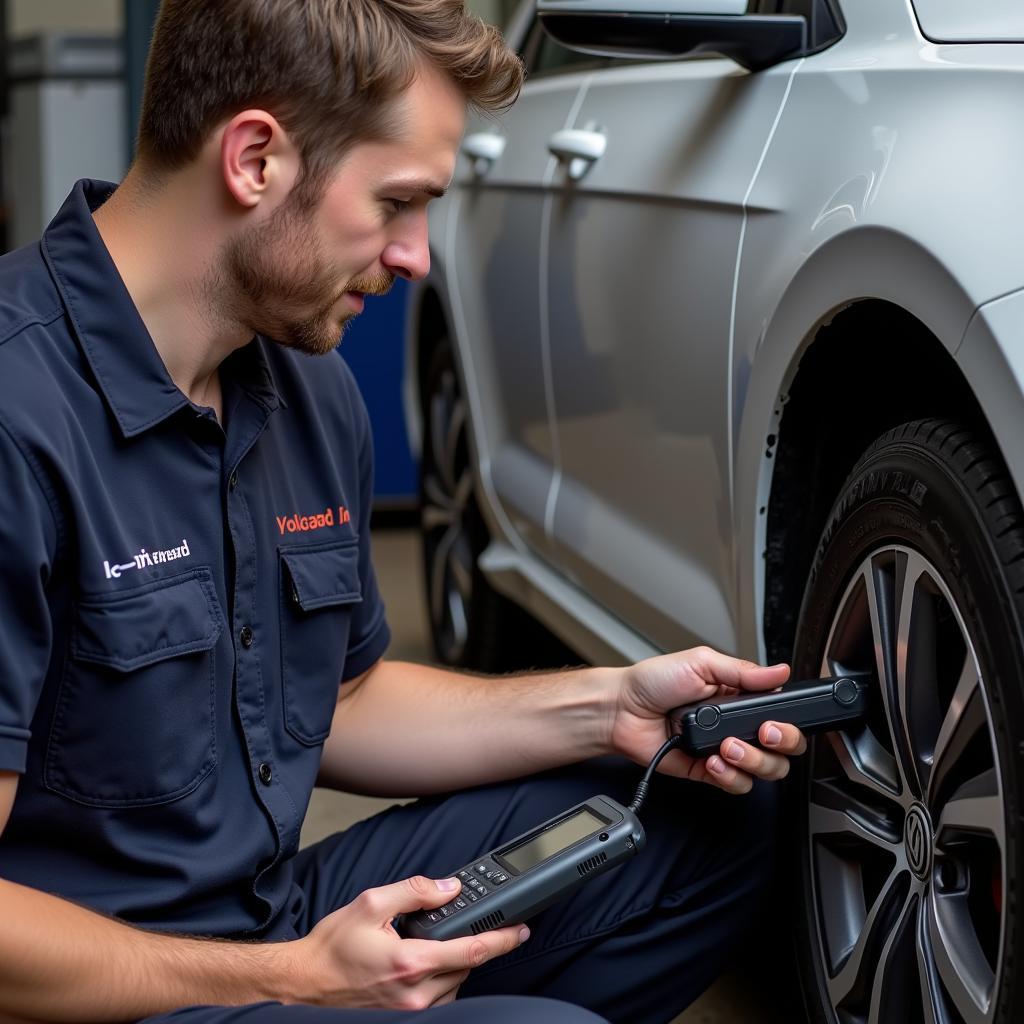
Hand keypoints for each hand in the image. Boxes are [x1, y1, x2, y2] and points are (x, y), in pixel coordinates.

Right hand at [292, 875, 527, 1009]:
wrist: (304, 984)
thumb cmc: (333, 947)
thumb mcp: (371, 903)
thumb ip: (416, 890)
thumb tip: (449, 888)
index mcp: (410, 962)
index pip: (470, 951)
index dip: (502, 939)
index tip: (522, 929)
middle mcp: (415, 993)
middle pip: (467, 968)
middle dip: (473, 945)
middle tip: (472, 925)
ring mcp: (410, 1010)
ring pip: (455, 985)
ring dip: (456, 964)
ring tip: (437, 944)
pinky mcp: (404, 1018)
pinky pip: (439, 999)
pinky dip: (442, 979)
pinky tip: (427, 963)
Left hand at [612, 646, 806, 793]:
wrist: (622, 709)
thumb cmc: (653, 681)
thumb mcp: (700, 663)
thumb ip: (742, 671)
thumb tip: (780, 670)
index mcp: (739, 696)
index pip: (781, 715)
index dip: (787, 723)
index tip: (774, 722)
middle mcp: (736, 725)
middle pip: (782, 748)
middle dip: (780, 744)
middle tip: (762, 735)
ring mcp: (723, 750)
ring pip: (764, 770)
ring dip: (752, 761)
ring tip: (727, 747)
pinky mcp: (707, 772)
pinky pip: (735, 784)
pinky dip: (729, 776)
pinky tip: (712, 760)